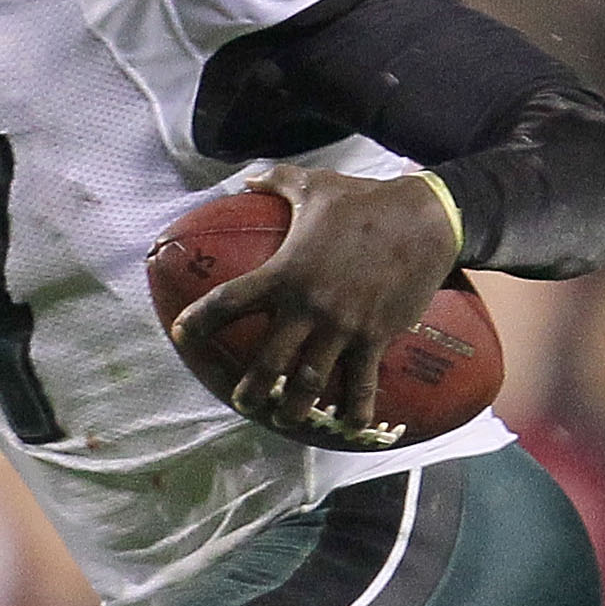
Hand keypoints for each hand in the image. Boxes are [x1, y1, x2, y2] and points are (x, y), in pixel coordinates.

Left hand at [171, 165, 460, 442]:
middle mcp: (309, 306)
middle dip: (251, 389)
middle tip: (243, 402)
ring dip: (294, 407)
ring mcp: (343, 326)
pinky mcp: (375, 336)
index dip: (200, 320)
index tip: (181, 335)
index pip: (229, 301)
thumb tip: (246, 179)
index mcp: (285, 272)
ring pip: (311, 382)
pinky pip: (363, 382)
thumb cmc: (364, 200)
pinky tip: (353, 426)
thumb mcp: (314, 185)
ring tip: (285, 418)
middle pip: (268, 361)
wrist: (423, 219)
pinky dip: (357, 409)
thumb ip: (276, 182)